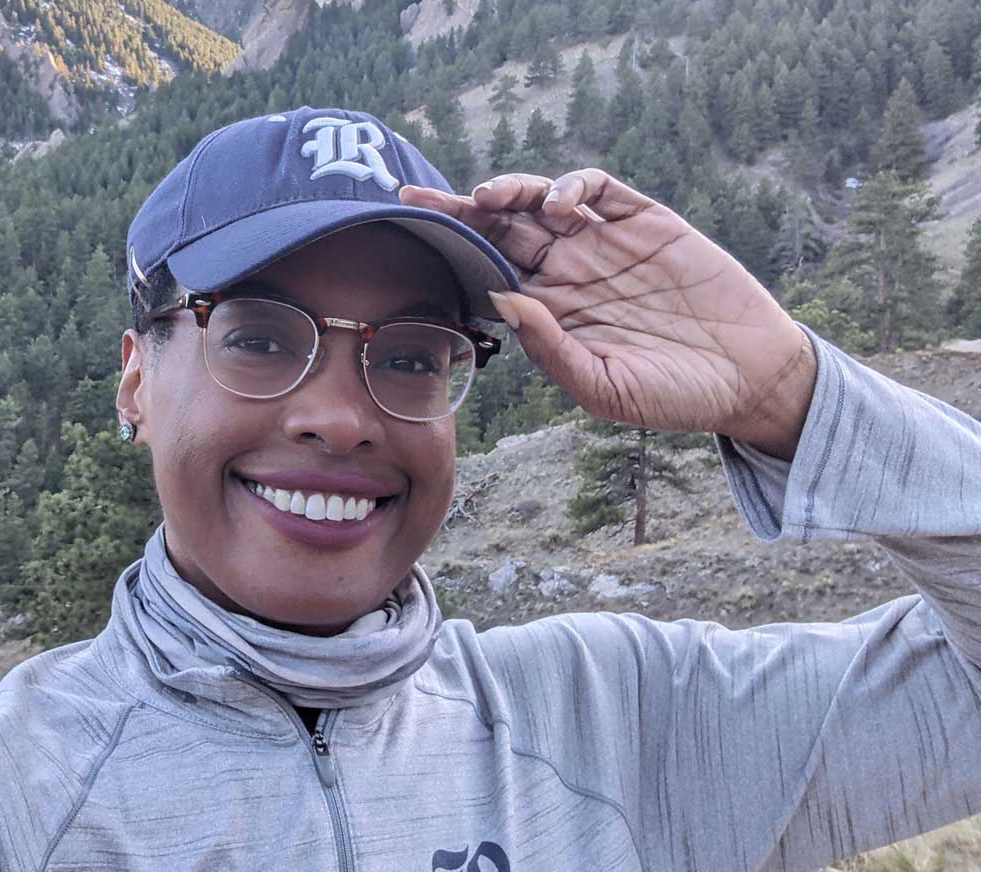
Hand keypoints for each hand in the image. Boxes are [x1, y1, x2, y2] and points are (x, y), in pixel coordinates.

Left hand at [401, 169, 816, 458]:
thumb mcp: (603, 389)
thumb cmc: (672, 396)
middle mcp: (571, 271)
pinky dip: (573, 187)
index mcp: (550, 311)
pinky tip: (561, 207)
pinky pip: (601, 191)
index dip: (451, 252)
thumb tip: (502, 299)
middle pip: (503, 228)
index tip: (409, 238)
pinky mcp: (648, 223)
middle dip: (461, 210)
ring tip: (491, 196)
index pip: (486, 270)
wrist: (749, 380)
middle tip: (423, 199)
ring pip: (541, 202)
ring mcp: (606, 244)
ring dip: (512, 191)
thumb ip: (551, 349)